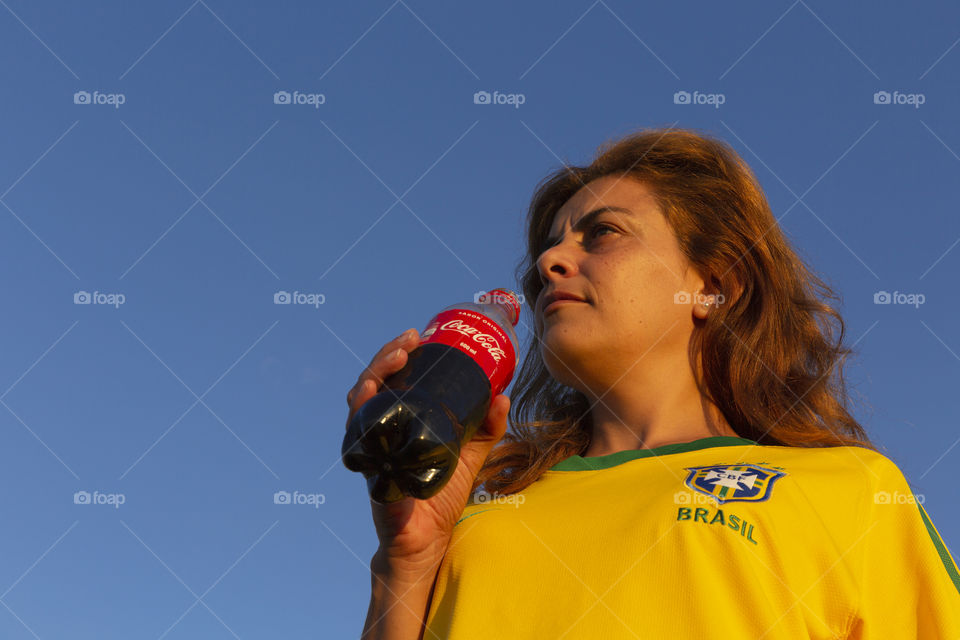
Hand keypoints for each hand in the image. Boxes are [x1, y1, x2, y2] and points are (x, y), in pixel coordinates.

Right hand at [345, 328, 509, 574]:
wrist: (427, 539)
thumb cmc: (441, 493)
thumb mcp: (472, 453)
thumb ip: (487, 427)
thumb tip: (504, 395)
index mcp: (401, 419)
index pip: (393, 378)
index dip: (399, 352)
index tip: (419, 335)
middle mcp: (381, 427)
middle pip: (373, 380)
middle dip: (387, 354)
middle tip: (410, 340)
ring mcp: (371, 444)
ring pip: (360, 399)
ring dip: (375, 371)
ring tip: (397, 356)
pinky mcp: (368, 465)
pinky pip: (357, 434)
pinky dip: (361, 410)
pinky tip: (370, 392)